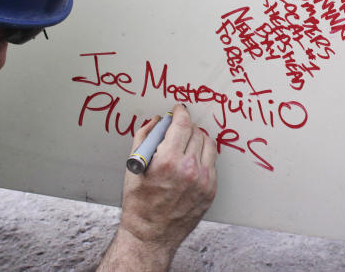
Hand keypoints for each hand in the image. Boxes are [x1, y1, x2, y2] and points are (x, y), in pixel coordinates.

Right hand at [98, 104, 216, 270]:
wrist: (150, 235)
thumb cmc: (138, 203)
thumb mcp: (134, 166)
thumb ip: (144, 137)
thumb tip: (156, 120)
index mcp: (168, 161)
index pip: (182, 124)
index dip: (180, 112)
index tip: (178, 110)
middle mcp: (189, 169)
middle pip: (196, 132)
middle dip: (186, 127)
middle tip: (177, 129)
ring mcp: (203, 181)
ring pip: (208, 144)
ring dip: (197, 139)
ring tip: (185, 144)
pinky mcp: (210, 190)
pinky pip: (211, 163)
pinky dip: (202, 157)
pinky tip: (190, 162)